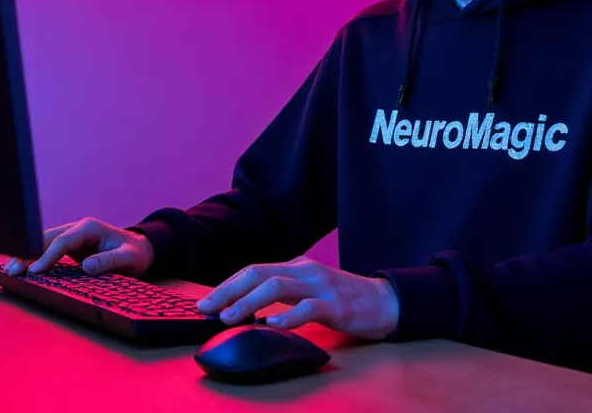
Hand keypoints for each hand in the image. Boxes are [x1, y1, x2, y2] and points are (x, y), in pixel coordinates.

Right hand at [3, 217, 154, 276]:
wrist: (138, 249)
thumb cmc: (134, 253)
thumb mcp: (128, 258)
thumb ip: (109, 261)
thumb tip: (86, 267)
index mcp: (89, 227)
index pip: (63, 241)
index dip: (48, 255)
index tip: (35, 271)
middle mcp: (77, 229)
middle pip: (47, 239)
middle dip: (28, 253)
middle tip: (12, 271)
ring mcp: (71, 236)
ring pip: (43, 243)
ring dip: (26, 256)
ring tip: (9, 271)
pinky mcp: (68, 246)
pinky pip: (47, 250)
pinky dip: (33, 258)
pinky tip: (20, 268)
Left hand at [196, 256, 399, 340]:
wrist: (385, 301)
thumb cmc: (343, 298)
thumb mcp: (309, 289)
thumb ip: (284, 293)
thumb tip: (245, 307)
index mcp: (296, 266)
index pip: (254, 270)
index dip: (227, 285)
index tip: (205, 302)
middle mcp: (305, 271)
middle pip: (259, 273)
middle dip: (228, 291)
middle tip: (206, 309)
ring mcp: (321, 286)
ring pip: (278, 286)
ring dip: (249, 302)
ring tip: (229, 318)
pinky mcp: (337, 305)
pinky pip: (309, 309)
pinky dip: (288, 316)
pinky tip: (272, 325)